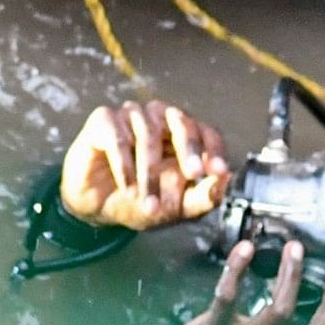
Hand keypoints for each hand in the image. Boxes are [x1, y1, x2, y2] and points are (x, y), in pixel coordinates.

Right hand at [62, 100, 232, 230]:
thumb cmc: (138, 201)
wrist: (95, 208)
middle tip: (193, 174)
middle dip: (189, 149)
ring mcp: (131, 116)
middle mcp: (159, 119)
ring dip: (149, 172)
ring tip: (148, 202)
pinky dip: (125, 167)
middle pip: (181, 121)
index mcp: (181, 136)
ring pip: (148, 134)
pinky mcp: (103, 120)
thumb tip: (229, 182)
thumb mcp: (175, 207)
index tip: (218, 171)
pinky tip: (128, 189)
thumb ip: (203, 196)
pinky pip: (118, 138)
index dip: (214, 149)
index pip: (206, 132)